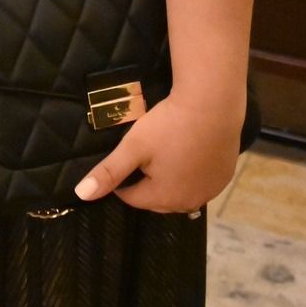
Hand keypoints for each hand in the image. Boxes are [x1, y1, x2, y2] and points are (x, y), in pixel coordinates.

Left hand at [73, 91, 244, 214]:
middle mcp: (189, 202)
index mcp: (163, 198)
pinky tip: (189, 155)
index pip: (132, 198)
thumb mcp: (133, 147)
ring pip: (181, 192)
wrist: (213, 104)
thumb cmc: (169, 125)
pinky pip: (202, 183)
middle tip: (144, 155)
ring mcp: (211, 190)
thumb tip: (81, 195)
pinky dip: (192, 174)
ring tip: (165, 155)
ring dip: (170, 181)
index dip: (122, 181)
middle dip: (146, 183)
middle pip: (157, 198)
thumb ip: (108, 172)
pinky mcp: (225, 177)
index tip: (123, 159)